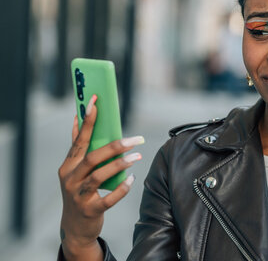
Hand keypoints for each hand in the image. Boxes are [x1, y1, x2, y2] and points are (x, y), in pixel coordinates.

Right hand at [58, 95, 143, 259]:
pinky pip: (108, 198)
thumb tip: (77, 118)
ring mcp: (79, 196)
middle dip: (115, 146)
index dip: (87, 121)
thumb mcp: (75, 170)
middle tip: (136, 138)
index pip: (79, 140)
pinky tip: (132, 178)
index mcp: (68, 165)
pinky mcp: (90, 210)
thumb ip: (78, 146)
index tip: (95, 102)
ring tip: (137, 155)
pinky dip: (121, 188)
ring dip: (121, 164)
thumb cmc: (79, 192)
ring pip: (100, 176)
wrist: (75, 227)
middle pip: (93, 158)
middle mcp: (71, 179)